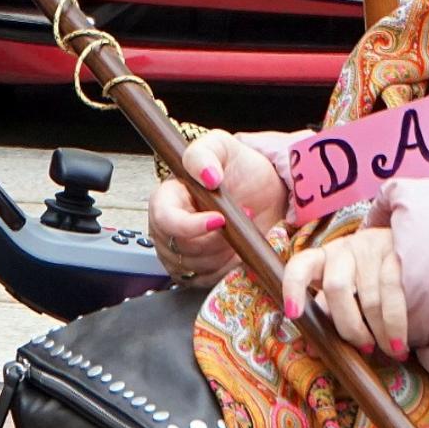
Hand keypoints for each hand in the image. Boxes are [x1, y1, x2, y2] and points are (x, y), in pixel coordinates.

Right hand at [148, 129, 286, 284]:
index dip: (189, 225)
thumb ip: (204, 154)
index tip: (219, 219)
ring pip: (197, 266)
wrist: (264, 191)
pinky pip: (208, 280)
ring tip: (241, 227)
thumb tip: (206, 175)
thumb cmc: (238, 168)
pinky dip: (228, 267)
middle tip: (243, 217)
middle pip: (182, 248)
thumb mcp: (222, 147)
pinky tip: (238, 247)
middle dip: (217, 238)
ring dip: (226, 251)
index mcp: (166, 198)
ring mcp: (180, 253)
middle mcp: (168, 228)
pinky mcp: (197, 273)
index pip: (164, 220)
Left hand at [283, 228, 408, 359]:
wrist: (408, 248)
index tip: (293, 314)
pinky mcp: (396, 251)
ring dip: (379, 332)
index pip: (300, 266)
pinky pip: (394, 290)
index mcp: (323, 260)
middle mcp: (344, 250)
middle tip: (364, 347)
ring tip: (389, 351)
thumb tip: (311, 350)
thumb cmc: (366, 279)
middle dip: (350, 327)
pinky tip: (399, 345)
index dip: (293, 288)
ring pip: (369, 297)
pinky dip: (395, 324)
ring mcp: (371, 248)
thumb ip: (328, 316)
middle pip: (337, 288)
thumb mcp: (344, 293)